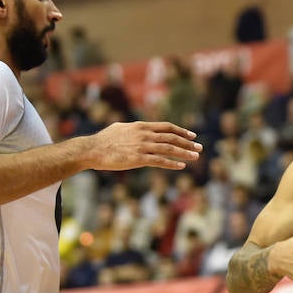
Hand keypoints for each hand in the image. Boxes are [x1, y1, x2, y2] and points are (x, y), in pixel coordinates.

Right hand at [86, 121, 200, 171]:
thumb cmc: (104, 140)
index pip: (167, 127)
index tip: (192, 135)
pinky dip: (172, 163)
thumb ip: (134, 129)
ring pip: (169, 149)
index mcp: (141, 126)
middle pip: (171, 138)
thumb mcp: (121, 128)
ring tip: (195, 156)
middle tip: (199, 147)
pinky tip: (182, 166)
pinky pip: (160, 161)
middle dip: (187, 143)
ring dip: (184, 153)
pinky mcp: (139, 159)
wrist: (93, 149)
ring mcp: (142, 146)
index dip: (181, 131)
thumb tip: (139, 129)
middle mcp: (144, 134)